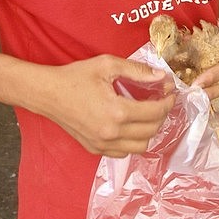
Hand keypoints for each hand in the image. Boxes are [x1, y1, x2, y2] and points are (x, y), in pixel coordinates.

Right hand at [35, 56, 175, 157]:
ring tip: (147, 114)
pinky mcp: (95, 149)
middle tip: (161, 101)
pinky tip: (130, 126)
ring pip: (140, 147)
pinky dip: (133, 142)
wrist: (48, 93)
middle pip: (152, 130)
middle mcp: (112, 133)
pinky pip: (123, 152)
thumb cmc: (76, 77)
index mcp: (117, 111)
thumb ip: (137, 71)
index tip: (170, 92)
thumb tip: (161, 76)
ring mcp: (102, 144)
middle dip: (161, 115)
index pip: (155, 112)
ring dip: (149, 131)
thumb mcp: (107, 65)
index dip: (167, 102)